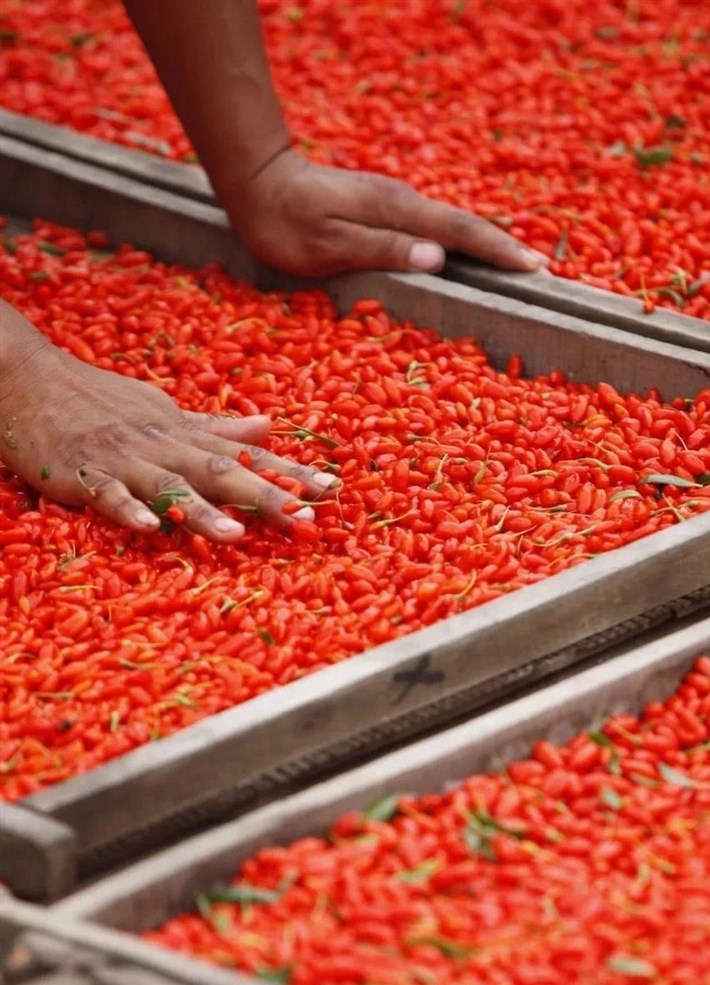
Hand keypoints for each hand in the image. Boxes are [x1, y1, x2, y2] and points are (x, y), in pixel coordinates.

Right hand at [0, 323, 336, 540]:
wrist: (26, 377)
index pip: (249, 453)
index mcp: (184, 434)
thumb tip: (269, 425)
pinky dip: (128, 510)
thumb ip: (215, 426)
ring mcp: (124, 459)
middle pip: (222, 471)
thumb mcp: (164, 410)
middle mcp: (163, 445)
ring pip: (170, 485)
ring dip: (202, 511)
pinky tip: (150, 530)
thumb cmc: (98, 399)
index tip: (333, 489)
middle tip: (304, 520)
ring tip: (235, 535)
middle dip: (265, 496)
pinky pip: (108, 495)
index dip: (291, 471)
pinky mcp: (83, 473)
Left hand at [227, 150, 548, 278]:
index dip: (499, 251)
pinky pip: (433, 228)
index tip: (533, 268)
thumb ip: (383, 249)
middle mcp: (403, 203)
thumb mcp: (328, 245)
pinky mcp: (386, 209)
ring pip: (451, 227)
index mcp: (397, 212)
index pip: (460, 233)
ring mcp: (395, 204)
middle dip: (504, 248)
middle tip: (540, 271)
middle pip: (465, 227)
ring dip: (485, 246)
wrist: (258, 181)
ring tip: (515, 267)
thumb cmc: (285, 223)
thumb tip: (437, 257)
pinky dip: (458, 243)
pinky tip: (467, 258)